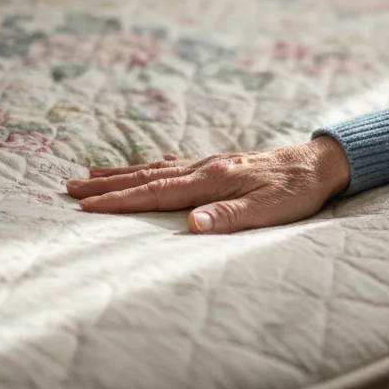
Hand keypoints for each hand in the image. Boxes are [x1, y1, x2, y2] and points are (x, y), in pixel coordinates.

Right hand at [64, 137, 350, 233]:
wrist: (319, 164)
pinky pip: (171, 165)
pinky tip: (140, 169)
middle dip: (107, 185)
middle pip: (146, 177)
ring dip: (121, 174)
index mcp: (212, 179)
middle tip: (69, 187)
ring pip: (155, 168)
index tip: (85, 205)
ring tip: (89, 174)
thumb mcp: (268, 210)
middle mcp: (205, 167)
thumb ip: (229, 217)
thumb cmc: (296, 192)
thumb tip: (191, 224)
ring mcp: (209, 163)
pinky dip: (147, 167)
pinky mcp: (217, 164)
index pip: (156, 193)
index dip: (119, 201)